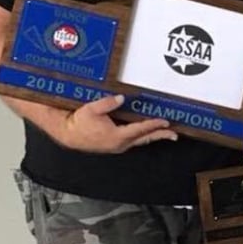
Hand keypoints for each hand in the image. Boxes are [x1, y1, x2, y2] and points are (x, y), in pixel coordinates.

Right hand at [58, 94, 177, 152]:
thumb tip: (120, 98)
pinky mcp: (114, 144)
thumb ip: (107, 103)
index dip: (153, 124)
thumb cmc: (79, 123)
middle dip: (160, 136)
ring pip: (140, 141)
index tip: (165, 121)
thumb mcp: (91, 110)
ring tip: (165, 133)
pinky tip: (147, 132)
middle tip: (174, 135)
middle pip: (144, 139)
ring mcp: (117, 145)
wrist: (68, 134)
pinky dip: (143, 136)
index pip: (140, 129)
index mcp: (117, 136)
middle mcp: (120, 144)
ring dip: (153, 136)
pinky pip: (133, 140)